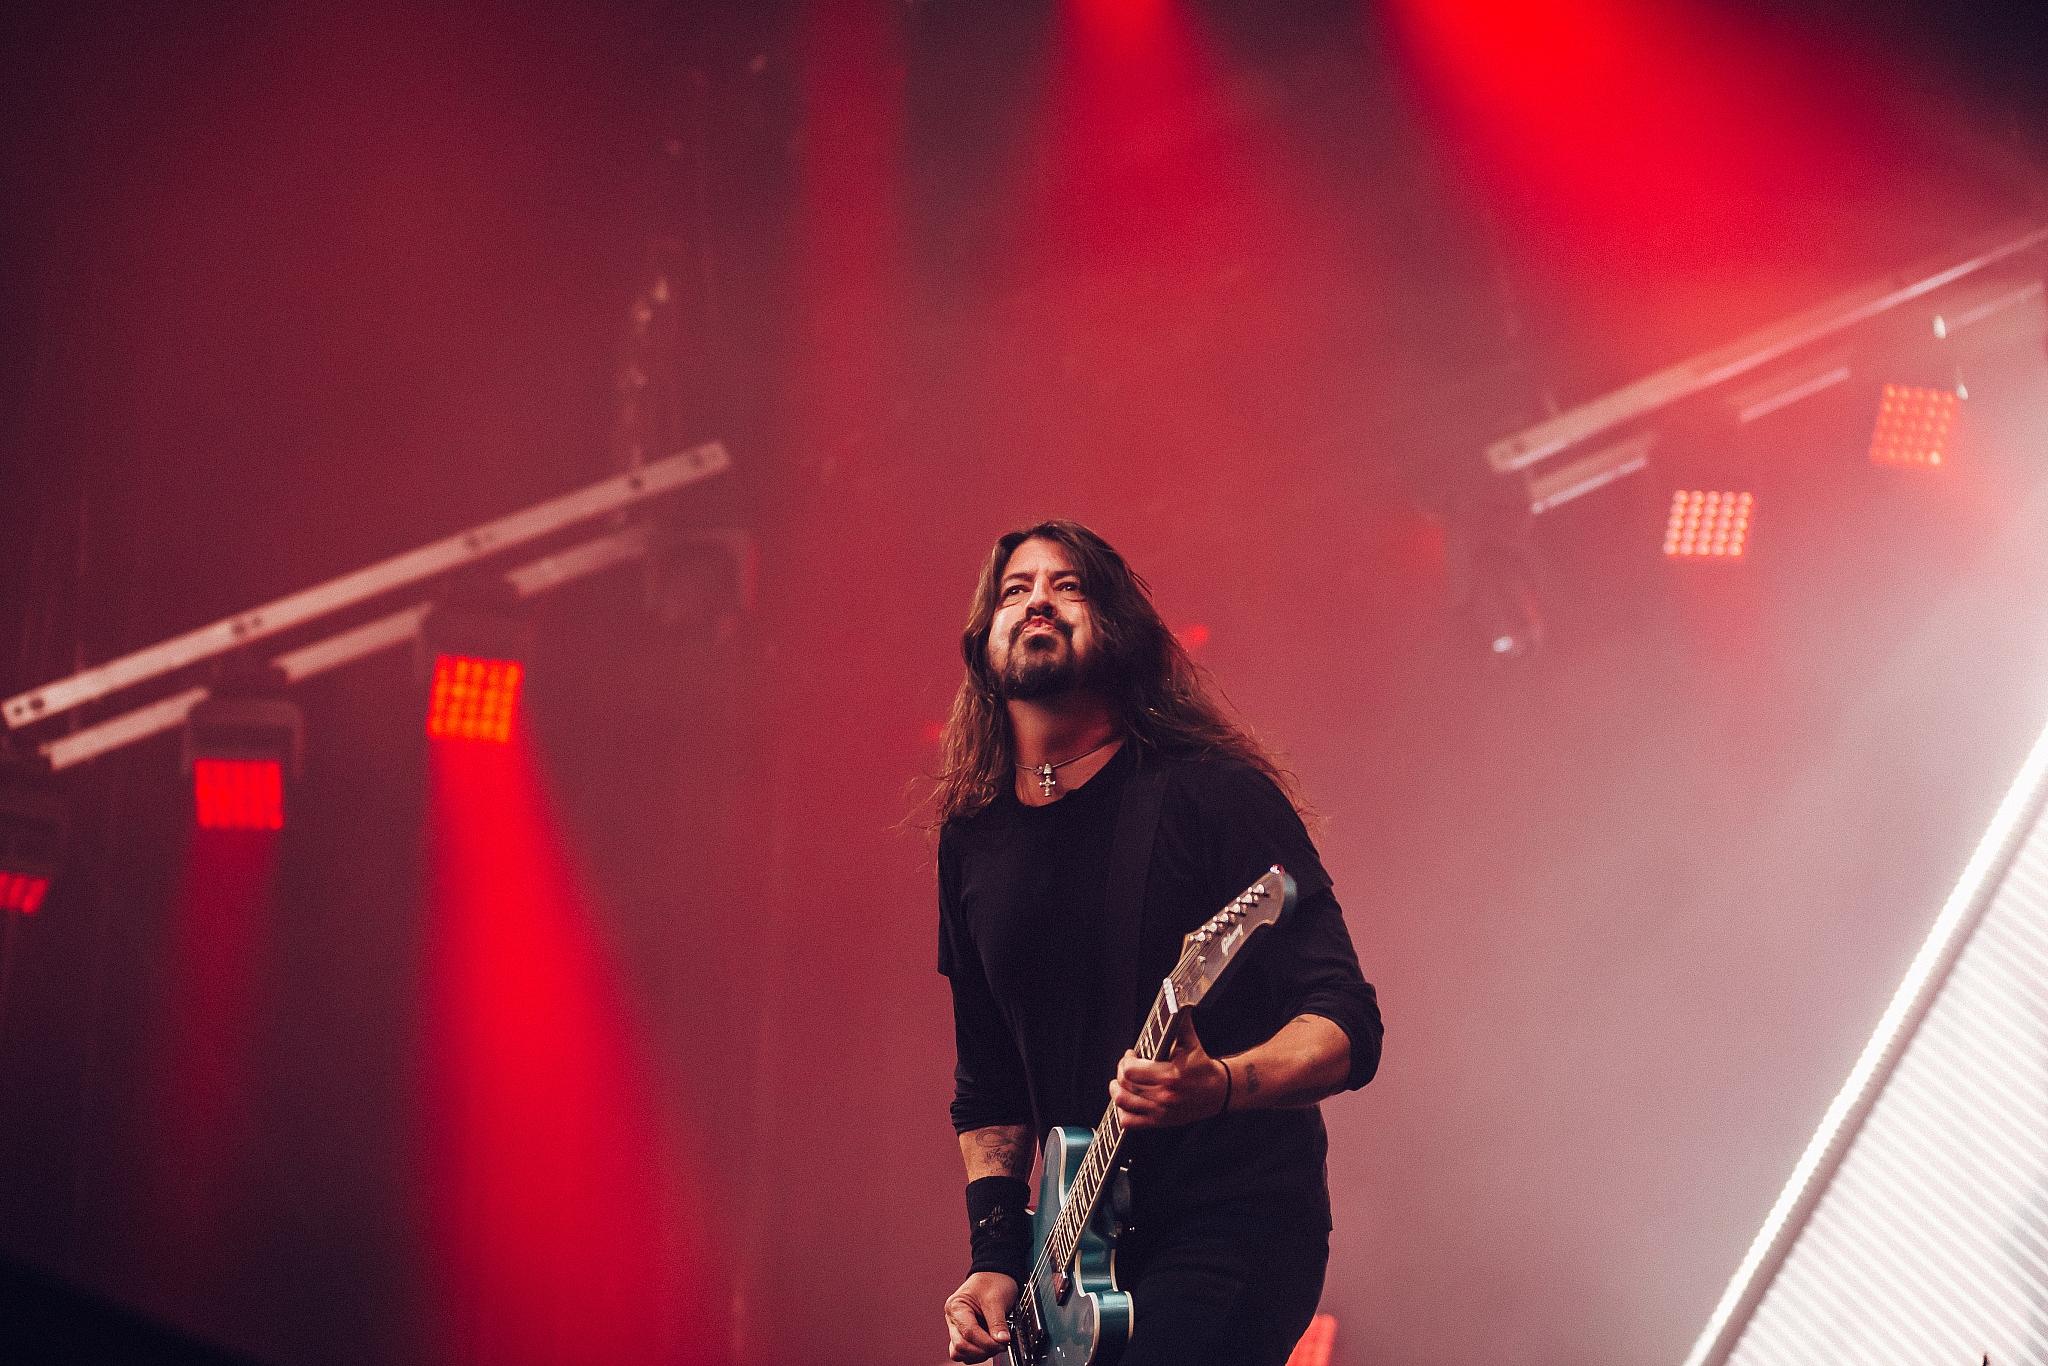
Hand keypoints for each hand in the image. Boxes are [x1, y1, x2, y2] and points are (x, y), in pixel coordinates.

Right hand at [944, 1271, 1018, 1361]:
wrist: (995, 1275)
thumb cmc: (993, 1281)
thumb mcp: (997, 1299)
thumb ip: (998, 1322)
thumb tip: (1002, 1341)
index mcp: (956, 1306)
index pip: (968, 1333)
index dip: (986, 1342)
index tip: (1002, 1344)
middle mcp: (953, 1319)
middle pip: (960, 1346)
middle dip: (982, 1350)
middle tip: (1000, 1346)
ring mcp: (957, 1327)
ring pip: (960, 1353)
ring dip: (978, 1354)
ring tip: (994, 1345)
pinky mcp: (963, 1334)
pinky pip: (966, 1352)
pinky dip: (977, 1352)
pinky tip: (989, 1345)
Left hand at [1111, 1015, 1228, 1129]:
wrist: (1218, 1092)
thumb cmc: (1202, 1065)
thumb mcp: (1191, 1042)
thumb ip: (1180, 1022)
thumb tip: (1176, 1001)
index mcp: (1170, 1076)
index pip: (1131, 1071)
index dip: (1126, 1060)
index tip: (1131, 1054)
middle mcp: (1164, 1096)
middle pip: (1125, 1085)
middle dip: (1121, 1071)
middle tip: (1126, 1065)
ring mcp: (1161, 1112)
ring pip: (1124, 1103)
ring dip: (1116, 1091)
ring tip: (1119, 1083)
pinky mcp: (1161, 1122)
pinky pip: (1130, 1123)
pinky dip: (1122, 1112)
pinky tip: (1127, 1101)